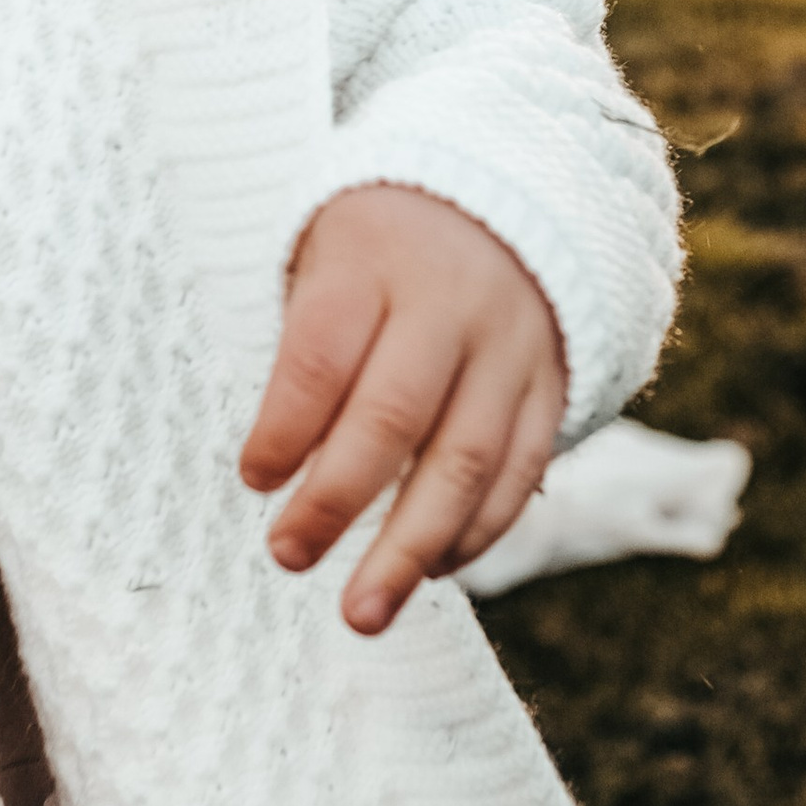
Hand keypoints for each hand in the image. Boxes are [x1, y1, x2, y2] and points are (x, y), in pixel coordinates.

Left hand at [239, 183, 569, 634]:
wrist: (507, 194)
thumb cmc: (381, 247)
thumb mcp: (329, 258)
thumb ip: (307, 350)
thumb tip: (276, 474)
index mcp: (376, 259)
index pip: (323, 354)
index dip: (284, 426)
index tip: (253, 479)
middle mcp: (451, 303)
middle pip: (394, 415)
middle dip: (336, 500)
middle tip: (286, 557)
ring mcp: (510, 347)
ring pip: (466, 460)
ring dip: (410, 546)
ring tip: (362, 611)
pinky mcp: (552, 385)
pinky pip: (521, 471)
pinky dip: (478, 531)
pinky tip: (432, 569)